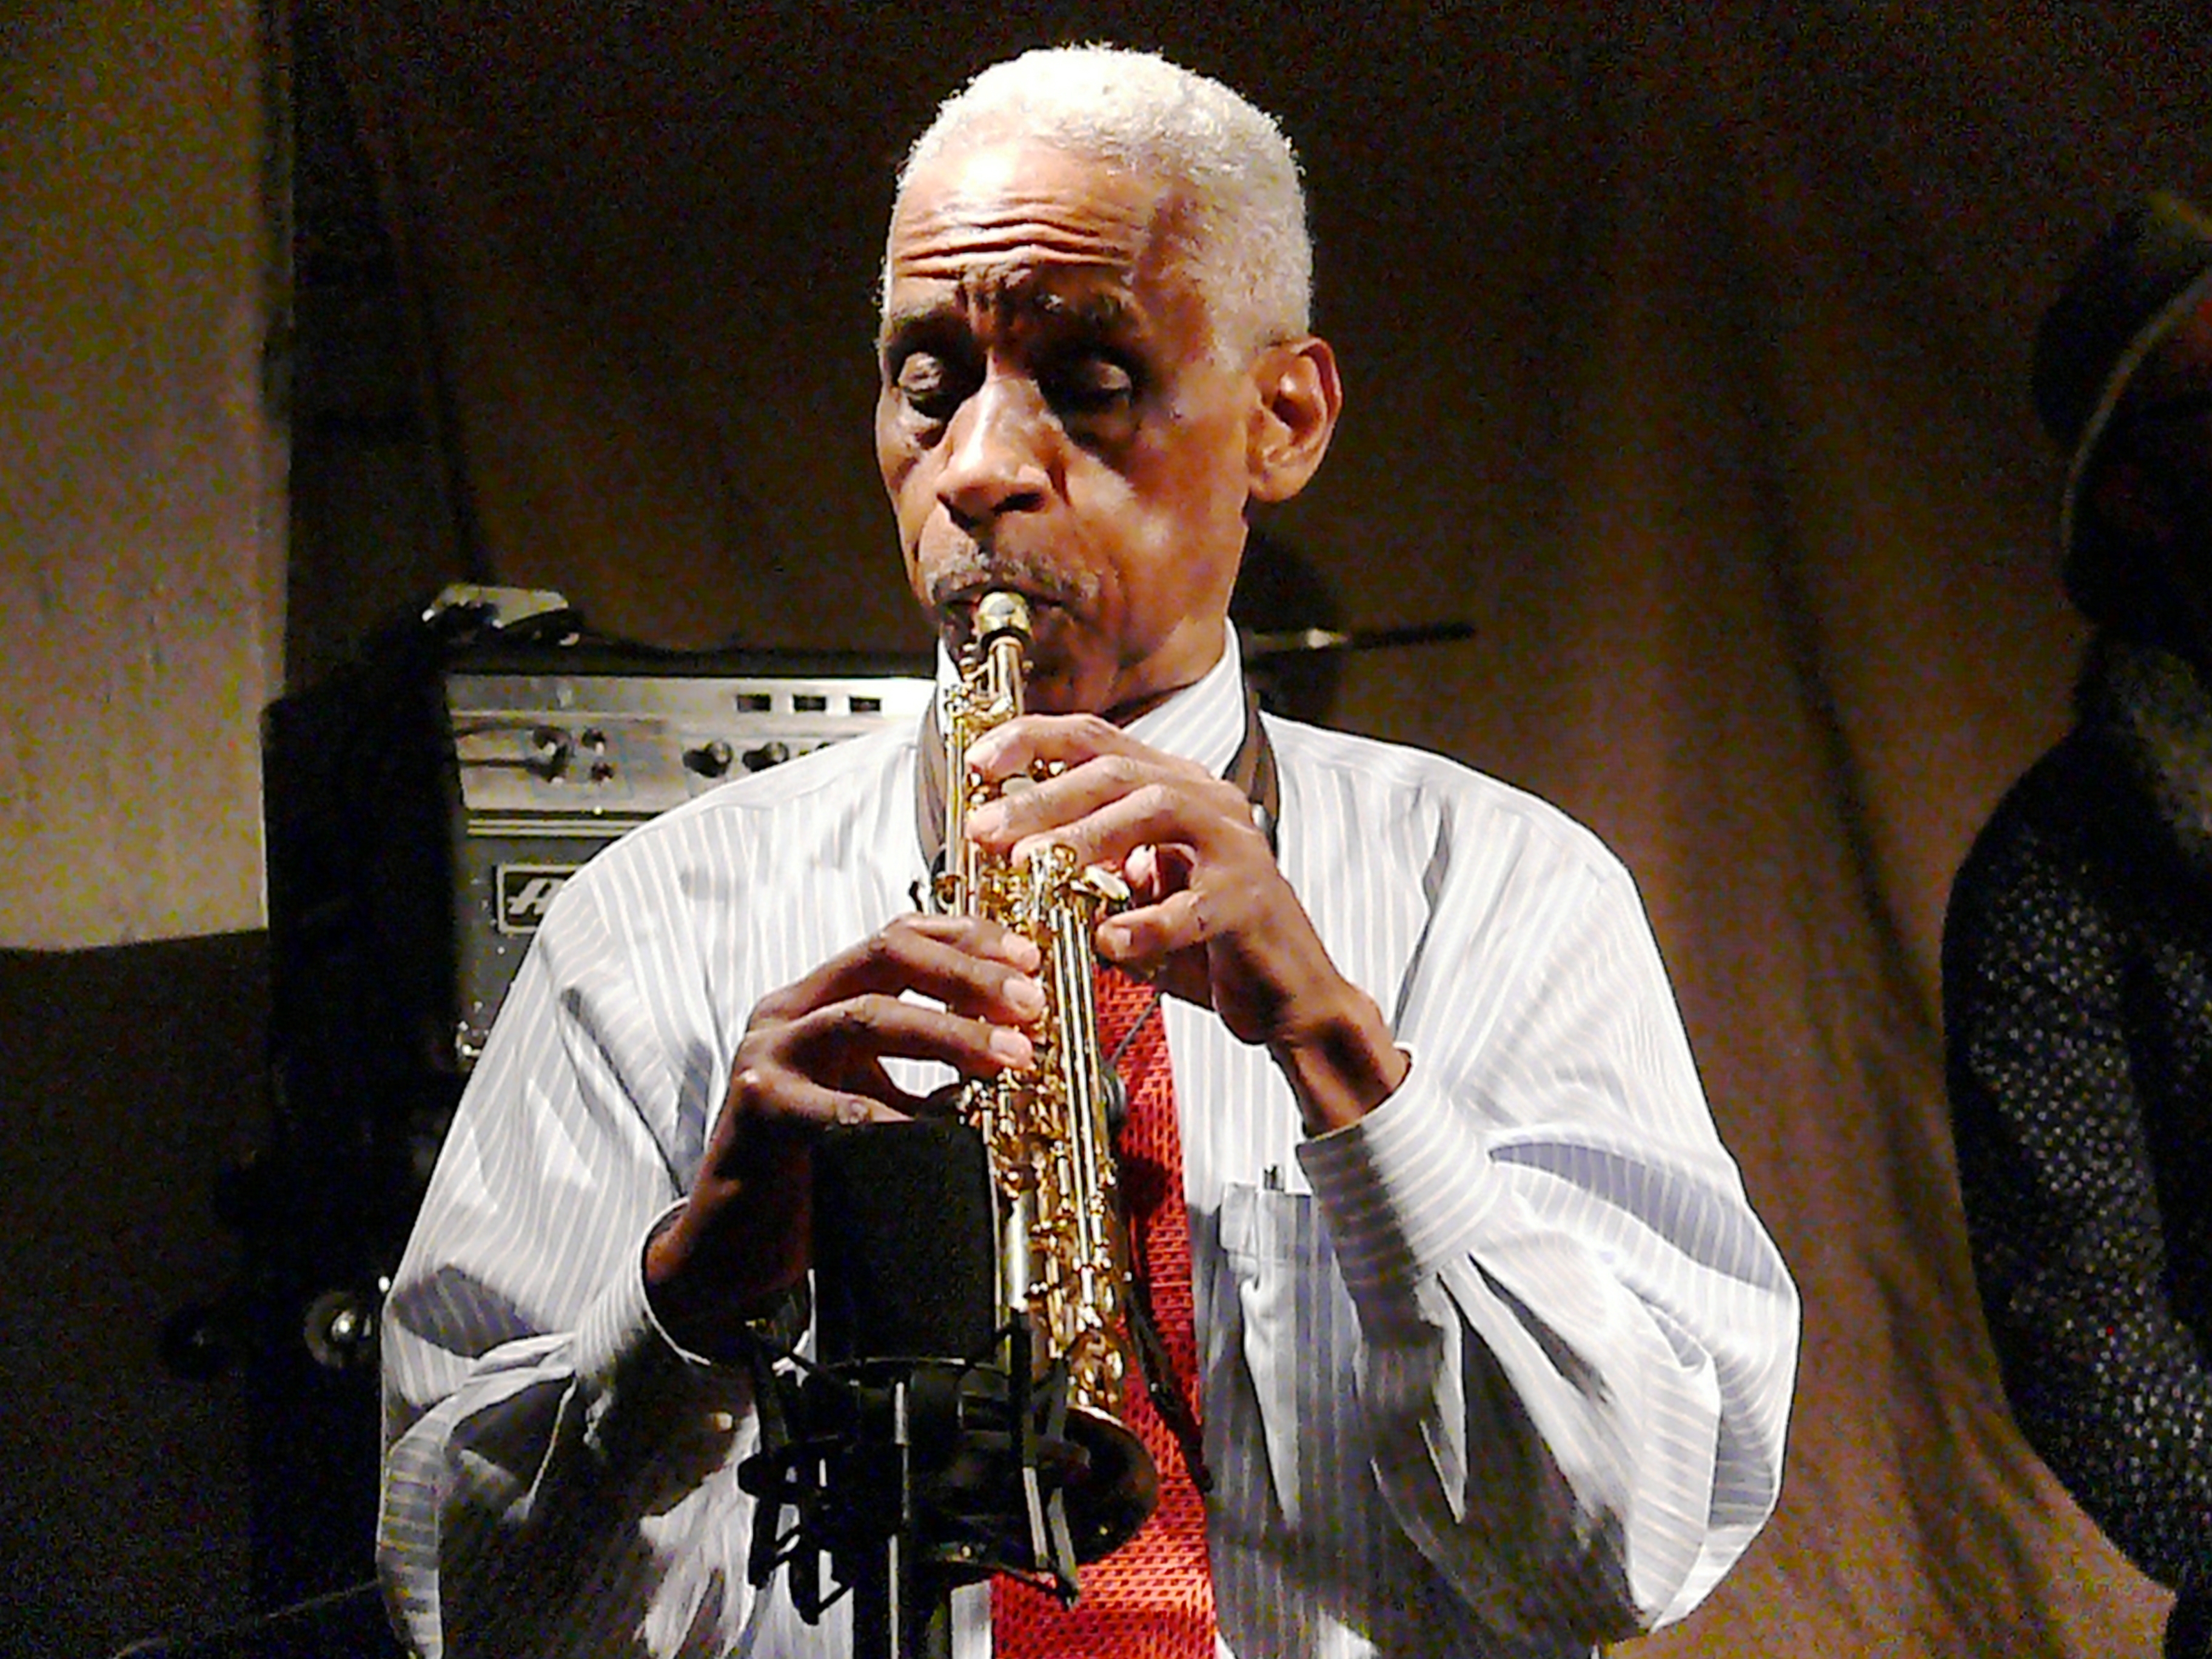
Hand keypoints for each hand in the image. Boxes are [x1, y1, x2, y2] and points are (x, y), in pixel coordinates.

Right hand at [645, 914, 1042, 1358]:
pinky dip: (898, 1119)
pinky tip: (943, 1132)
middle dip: (968, 974)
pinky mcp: (758, 1112)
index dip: (966, 938)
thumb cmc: (809, 1170)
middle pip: (886, 956)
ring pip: (866, 1018)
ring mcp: (769, 1057)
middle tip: (1030, 1004)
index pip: (897, 937)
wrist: (730, 1247)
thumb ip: (923, 1070)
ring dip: (949, 1032)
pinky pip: (839, 1108)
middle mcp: (788, 1014)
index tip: (1029, 958)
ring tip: (1011, 1056)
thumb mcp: (871, 1099)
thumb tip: (1010, 1051)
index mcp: (817, 1000)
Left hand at [963, 713, 1407, 1131]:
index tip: (979, 762)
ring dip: (1087, 837)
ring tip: (1033, 866)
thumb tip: (1003, 855)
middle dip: (1043, 795)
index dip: (1035, 741)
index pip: (1100, 739)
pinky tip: (1107, 941)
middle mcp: (1208, 802)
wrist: (1286, 997)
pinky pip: (1194, 907)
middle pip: (1119, 769)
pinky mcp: (1252, 902)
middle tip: (986, 828)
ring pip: (1157, 811)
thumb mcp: (1131, 895)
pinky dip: (1147, 924)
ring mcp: (1235, 847)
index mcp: (1176, 788)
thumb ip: (1084, 868)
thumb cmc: (1204, 946)